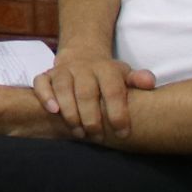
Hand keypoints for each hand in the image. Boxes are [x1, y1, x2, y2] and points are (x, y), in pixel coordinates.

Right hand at [32, 48, 155, 139]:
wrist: (82, 54)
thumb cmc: (107, 75)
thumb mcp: (124, 75)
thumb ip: (137, 80)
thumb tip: (150, 82)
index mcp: (106, 69)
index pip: (113, 91)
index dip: (118, 113)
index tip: (123, 133)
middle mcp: (83, 68)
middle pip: (86, 93)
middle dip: (92, 118)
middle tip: (98, 137)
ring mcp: (63, 70)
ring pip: (63, 88)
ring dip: (70, 112)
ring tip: (79, 132)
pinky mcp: (47, 75)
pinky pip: (41, 83)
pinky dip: (45, 96)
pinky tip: (53, 111)